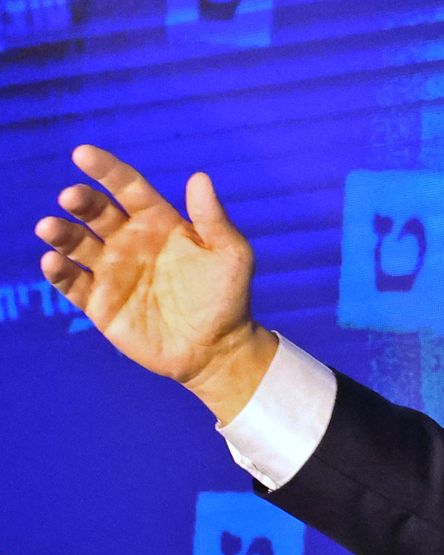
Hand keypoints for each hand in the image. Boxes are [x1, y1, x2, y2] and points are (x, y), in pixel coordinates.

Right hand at [34, 145, 274, 421]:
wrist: (217, 349)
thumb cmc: (226, 297)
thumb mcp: (231, 255)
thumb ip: (214, 220)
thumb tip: (200, 177)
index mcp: (158, 222)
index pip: (127, 188)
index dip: (106, 170)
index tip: (83, 153)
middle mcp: (129, 241)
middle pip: (97, 212)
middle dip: (82, 202)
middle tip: (72, 198)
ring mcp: (112, 271)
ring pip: (77, 244)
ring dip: (61, 233)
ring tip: (50, 227)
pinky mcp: (100, 302)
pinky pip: (73, 283)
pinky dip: (59, 272)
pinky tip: (53, 262)